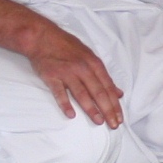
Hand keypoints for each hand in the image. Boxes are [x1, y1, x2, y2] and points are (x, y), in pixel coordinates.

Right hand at [0, 0, 123, 127]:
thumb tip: (118, 93)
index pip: (108, 87)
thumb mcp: (90, 57)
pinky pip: (60, 92)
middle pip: (98, 92)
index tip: (119, 118)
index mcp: (94, 64)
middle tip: (114, 125)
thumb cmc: (67, 47)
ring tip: (99, 121)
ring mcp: (67, 72)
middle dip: (108, 110)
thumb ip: (103, 77)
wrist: (42, 37)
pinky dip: (66, 104)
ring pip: (82, 93)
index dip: (115, 104)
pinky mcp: (52, 76)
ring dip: (91, 109)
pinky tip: (71, 115)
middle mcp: (83, 68)